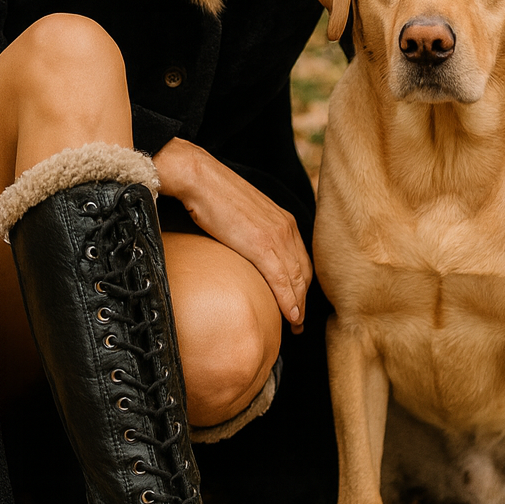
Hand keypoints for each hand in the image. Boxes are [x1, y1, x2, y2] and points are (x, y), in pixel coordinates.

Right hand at [153, 138, 311, 331]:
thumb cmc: (214, 195)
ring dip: (298, 306)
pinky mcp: (262, 245)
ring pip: (297, 280)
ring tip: (295, 325)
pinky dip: (288, 301)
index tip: (298, 302)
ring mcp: (277, 236)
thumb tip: (245, 248)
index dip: (302, 284)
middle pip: (304, 273)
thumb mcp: (244, 214)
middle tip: (299, 321)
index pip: (301, 260)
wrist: (200, 179)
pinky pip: (282, 280)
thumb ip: (253, 232)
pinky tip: (290, 316)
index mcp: (284, 220)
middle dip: (303, 299)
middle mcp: (287, 228)